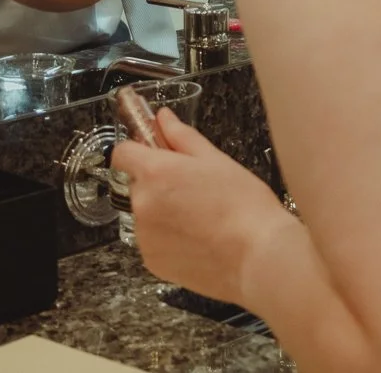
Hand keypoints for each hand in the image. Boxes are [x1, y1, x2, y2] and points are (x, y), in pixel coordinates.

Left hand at [112, 110, 297, 306]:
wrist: (256, 256)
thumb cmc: (243, 205)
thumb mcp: (216, 159)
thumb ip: (182, 137)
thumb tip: (163, 118)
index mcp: (155, 172)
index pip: (123, 153)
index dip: (138, 150)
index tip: (156, 153)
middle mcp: (142, 203)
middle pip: (138, 185)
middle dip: (160, 184)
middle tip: (194, 189)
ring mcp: (144, 236)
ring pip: (147, 215)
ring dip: (164, 213)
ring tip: (201, 218)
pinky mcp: (152, 262)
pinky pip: (154, 242)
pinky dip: (170, 240)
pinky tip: (199, 240)